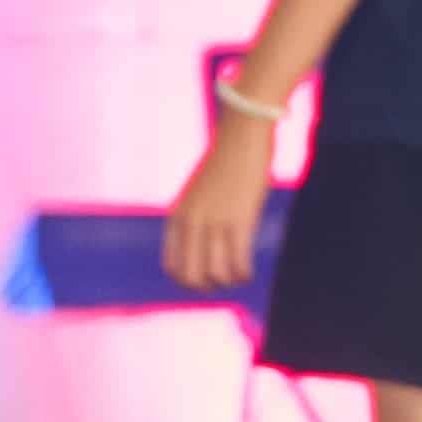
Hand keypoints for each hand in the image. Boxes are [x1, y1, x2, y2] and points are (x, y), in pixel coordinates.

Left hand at [166, 112, 276, 292]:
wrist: (241, 134)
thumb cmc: (225, 164)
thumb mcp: (200, 194)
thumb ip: (196, 219)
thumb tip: (205, 249)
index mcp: (177, 217)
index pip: (172, 267)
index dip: (189, 281)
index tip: (207, 278)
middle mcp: (191, 222)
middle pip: (192, 278)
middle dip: (209, 287)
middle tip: (225, 279)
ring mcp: (214, 222)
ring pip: (216, 275)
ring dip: (230, 282)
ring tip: (240, 275)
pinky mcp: (239, 220)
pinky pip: (238, 263)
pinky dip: (244, 275)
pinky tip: (249, 272)